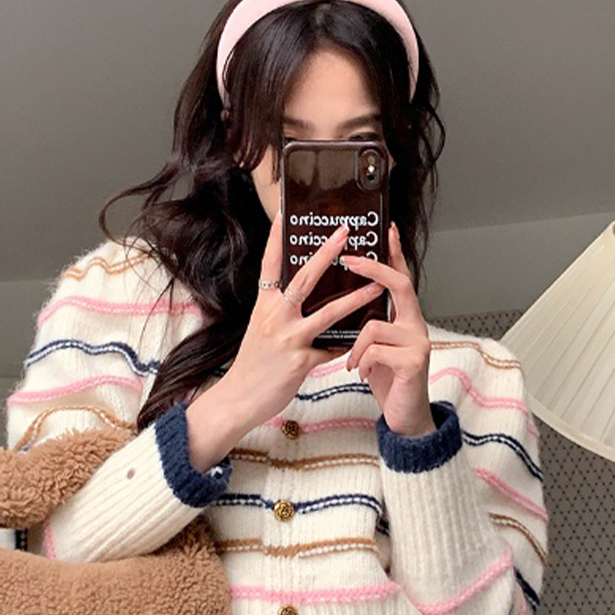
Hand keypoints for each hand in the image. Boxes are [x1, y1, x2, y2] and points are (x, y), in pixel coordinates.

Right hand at [209, 212, 384, 432]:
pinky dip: (346, 343)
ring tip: (376, 287)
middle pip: (304, 278)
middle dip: (326, 253)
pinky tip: (361, 340)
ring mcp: (288, 338)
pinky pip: (332, 348)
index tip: (286, 215)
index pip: (269, 265)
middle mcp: (274, 317)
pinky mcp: (300, 361)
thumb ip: (278, 313)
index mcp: (263, 306)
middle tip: (345, 233)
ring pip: (328, 312)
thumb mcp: (259, 331)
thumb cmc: (252, 366)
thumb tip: (299, 298)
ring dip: (355, 299)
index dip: (277, 239)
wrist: (238, 399)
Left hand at [341, 223, 435, 437]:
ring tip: (353, 363)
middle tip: (348, 258)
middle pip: (399, 285)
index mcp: (406, 319)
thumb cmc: (388, 380)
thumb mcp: (375, 347)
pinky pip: (375, 350)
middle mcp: (416, 325)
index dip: (394, 254)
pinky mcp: (413, 362)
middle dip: (372, 269)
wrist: (405, 417)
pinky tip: (363, 373)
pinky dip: (362, 362)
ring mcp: (418, 342)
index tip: (385, 230)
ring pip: (374, 326)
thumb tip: (343, 304)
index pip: (400, 279)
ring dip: (355, 346)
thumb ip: (368, 325)